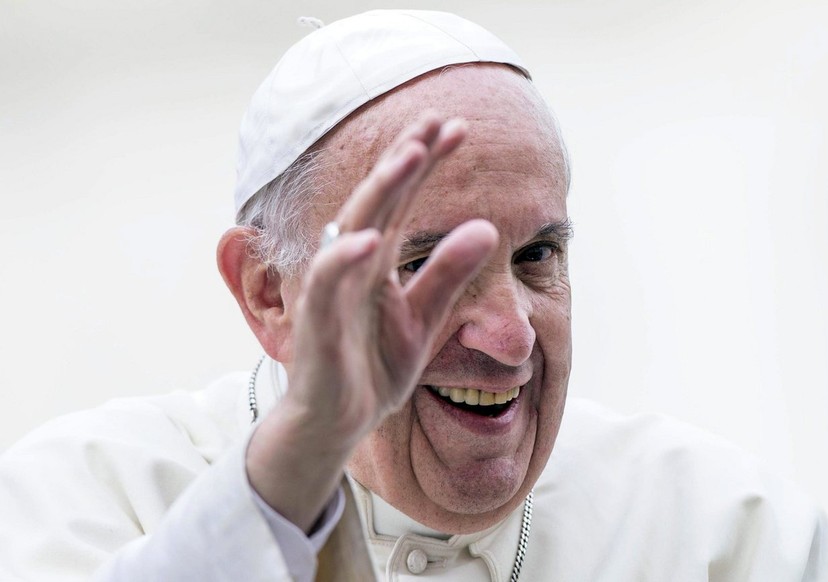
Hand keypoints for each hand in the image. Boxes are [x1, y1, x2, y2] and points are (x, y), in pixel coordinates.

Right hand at [246, 113, 497, 529]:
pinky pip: (329, 289)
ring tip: (411, 155)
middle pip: (378, 202)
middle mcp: (353, 267)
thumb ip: (449, 274)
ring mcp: (333, 294)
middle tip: (437, 120)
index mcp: (378, 263)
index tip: (459, 128)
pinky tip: (370, 238)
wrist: (338, 425)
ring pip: (353, 231)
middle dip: (406, 159)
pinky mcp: (318, 328)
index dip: (426, 163)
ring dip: (379, 192)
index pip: (403, 201)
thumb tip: (488, 227)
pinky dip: (345, 261)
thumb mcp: (424, 318)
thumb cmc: (372, 367)